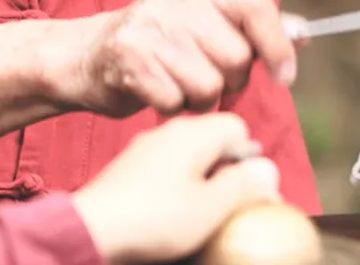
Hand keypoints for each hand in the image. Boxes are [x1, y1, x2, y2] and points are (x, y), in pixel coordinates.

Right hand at [60, 0, 298, 116]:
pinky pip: (176, 102)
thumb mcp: (206, 22)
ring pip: (209, 86)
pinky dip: (172, 108)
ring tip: (177, 84)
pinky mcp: (128, 58)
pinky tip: (155, 91)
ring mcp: (149, 25)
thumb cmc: (158, 43)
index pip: (256, 6)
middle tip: (203, 76)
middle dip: (229, 81)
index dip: (277, 46)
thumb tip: (304, 34)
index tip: (285, 76)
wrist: (86, 56)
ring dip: (199, 99)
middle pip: (237, 58)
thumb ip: (253, 26)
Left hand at [70, 113, 281, 264]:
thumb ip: (244, 185)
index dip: (250, 159)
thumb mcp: (210, 208)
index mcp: (193, 133)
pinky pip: (168, 169)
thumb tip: (268, 170)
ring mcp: (147, 148)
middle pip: (215, 142)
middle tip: (229, 208)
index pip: (238, 128)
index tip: (247, 190)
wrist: (91, 230)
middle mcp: (169, 132)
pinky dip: (178, 187)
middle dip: (229, 172)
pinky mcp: (131, 167)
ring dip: (204, 182)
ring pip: (191, 157)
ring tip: (201, 215)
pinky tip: (172, 213)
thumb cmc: (153, 219)